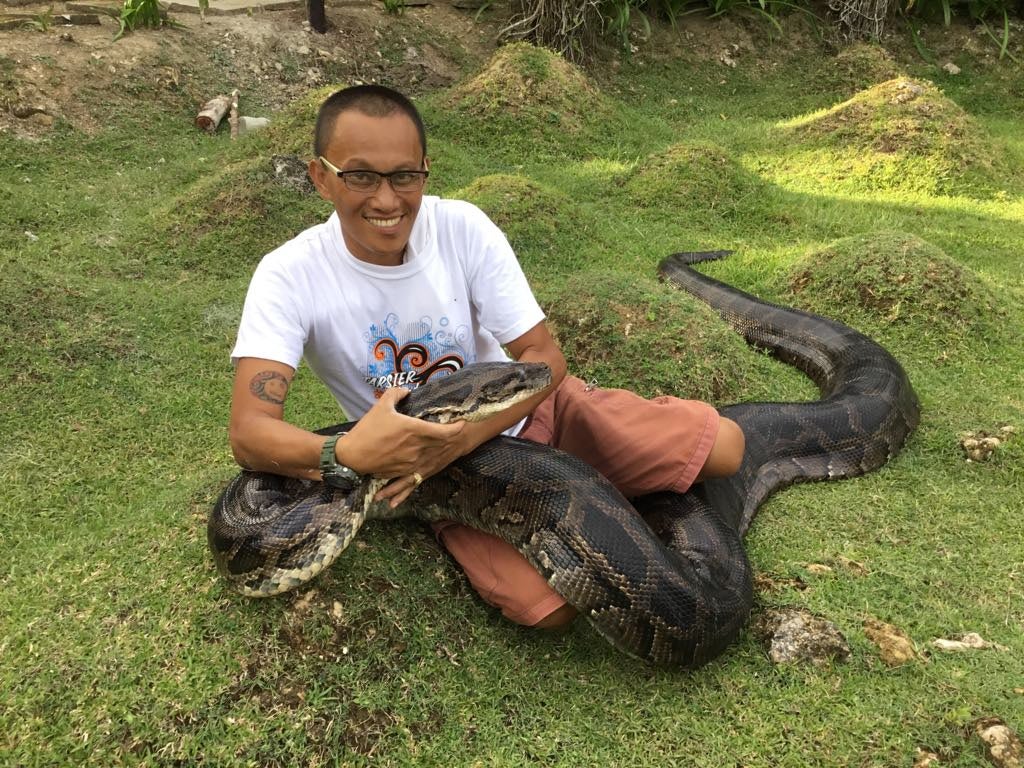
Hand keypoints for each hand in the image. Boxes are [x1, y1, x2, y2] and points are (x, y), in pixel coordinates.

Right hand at [336, 387, 467, 506]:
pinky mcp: (405, 471)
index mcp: (414, 430)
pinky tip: (427, 455)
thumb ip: (396, 394)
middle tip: (454, 429)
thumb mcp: (381, 406)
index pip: (445, 431)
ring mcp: (412, 461)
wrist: (352, 456)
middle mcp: (417, 447)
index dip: (457, 428)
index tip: (462, 422)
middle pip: (442, 444)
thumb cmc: (367, 430)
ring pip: (433, 455)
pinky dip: (426, 459)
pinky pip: (421, 465)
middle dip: (450, 437)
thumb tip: (407, 390)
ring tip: (442, 442)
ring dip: (439, 448)